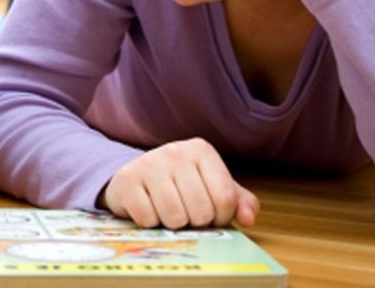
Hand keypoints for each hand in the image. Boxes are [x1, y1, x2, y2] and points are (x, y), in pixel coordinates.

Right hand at [101, 137, 258, 228]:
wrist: (133, 179)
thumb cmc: (178, 186)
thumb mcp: (211, 188)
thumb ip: (237, 202)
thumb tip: (247, 218)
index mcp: (201, 150)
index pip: (225, 198)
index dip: (221, 218)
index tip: (210, 216)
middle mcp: (175, 151)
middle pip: (201, 211)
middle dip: (195, 223)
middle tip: (186, 214)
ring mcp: (149, 163)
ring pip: (175, 217)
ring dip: (172, 224)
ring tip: (166, 211)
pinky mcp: (126, 180)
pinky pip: (148, 219)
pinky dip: (149, 223)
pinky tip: (147, 209)